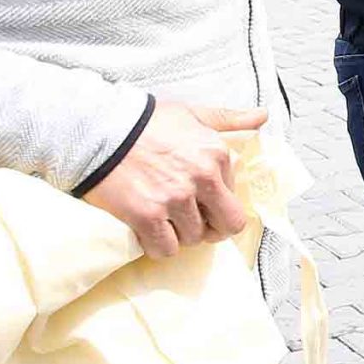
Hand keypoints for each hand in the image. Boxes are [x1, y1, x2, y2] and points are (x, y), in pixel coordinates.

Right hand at [79, 101, 266, 257]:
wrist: (101, 130)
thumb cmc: (147, 122)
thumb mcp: (193, 114)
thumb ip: (229, 119)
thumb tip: (262, 115)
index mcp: (216, 155)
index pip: (233, 198)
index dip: (217, 202)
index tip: (200, 199)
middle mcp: (201, 179)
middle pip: (226, 226)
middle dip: (212, 229)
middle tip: (193, 222)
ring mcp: (174, 199)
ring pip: (193, 239)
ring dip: (180, 234)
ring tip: (165, 219)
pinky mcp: (147, 216)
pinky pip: (165, 249)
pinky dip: (158, 246)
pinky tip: (148, 231)